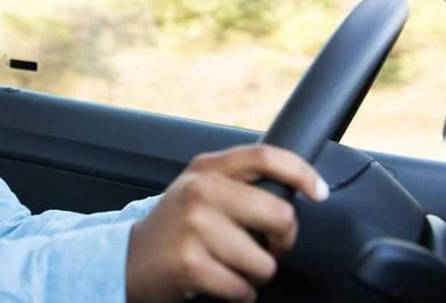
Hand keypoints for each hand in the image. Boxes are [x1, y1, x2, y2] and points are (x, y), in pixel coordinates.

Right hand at [126, 144, 328, 302]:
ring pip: (264, 261)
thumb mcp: (199, 189)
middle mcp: (201, 190)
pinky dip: (238, 294)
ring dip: (254, 274)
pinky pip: (243, 288)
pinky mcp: (190, 263)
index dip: (301, 172)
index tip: (318, 192)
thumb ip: (238, 181)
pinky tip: (217, 283)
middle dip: (282, 242)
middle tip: (267, 248)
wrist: (127, 259)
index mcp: (208, 168)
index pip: (266, 156)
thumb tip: (297, 187)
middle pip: (279, 215)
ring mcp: (194, 226)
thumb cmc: (174, 228)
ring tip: (229, 266)